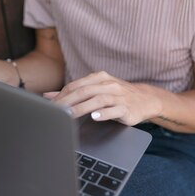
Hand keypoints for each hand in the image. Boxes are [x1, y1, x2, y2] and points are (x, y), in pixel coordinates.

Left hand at [45, 71, 161, 125]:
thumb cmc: (117, 95)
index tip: (50, 106)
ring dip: (82, 107)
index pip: (76, 86)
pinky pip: (115, 109)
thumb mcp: (96, 90)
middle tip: (56, 111)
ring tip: (70, 115)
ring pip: (98, 100)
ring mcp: (118, 96)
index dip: (62, 95)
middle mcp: (108, 84)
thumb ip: (73, 93)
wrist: (145, 99)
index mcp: (99, 78)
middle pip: (84, 91)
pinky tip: (95, 117)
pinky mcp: (127, 108)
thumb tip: (49, 96)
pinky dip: (104, 113)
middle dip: (68, 101)